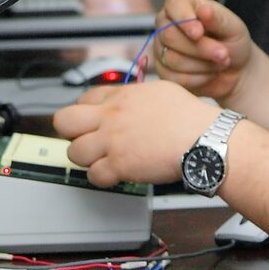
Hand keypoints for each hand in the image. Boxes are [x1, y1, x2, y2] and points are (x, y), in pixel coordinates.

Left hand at [53, 82, 217, 187]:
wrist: (204, 139)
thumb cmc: (190, 118)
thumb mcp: (161, 91)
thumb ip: (135, 95)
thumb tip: (127, 99)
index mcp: (122, 96)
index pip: (84, 98)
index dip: (86, 112)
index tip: (92, 120)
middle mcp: (112, 117)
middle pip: (64, 121)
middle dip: (70, 132)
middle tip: (84, 139)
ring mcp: (113, 141)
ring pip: (74, 152)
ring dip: (87, 158)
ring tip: (102, 159)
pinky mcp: (120, 165)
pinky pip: (93, 175)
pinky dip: (102, 178)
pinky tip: (113, 174)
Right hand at [153, 0, 258, 101]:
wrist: (236, 70)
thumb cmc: (233, 41)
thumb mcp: (233, 28)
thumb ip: (218, 19)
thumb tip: (203, 10)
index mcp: (183, 4)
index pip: (173, 5)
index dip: (184, 20)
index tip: (200, 33)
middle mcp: (167, 24)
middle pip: (169, 36)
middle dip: (200, 48)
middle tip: (223, 54)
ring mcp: (162, 48)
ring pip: (171, 58)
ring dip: (202, 65)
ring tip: (221, 62)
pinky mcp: (164, 71)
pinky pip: (173, 78)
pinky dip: (197, 78)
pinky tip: (210, 73)